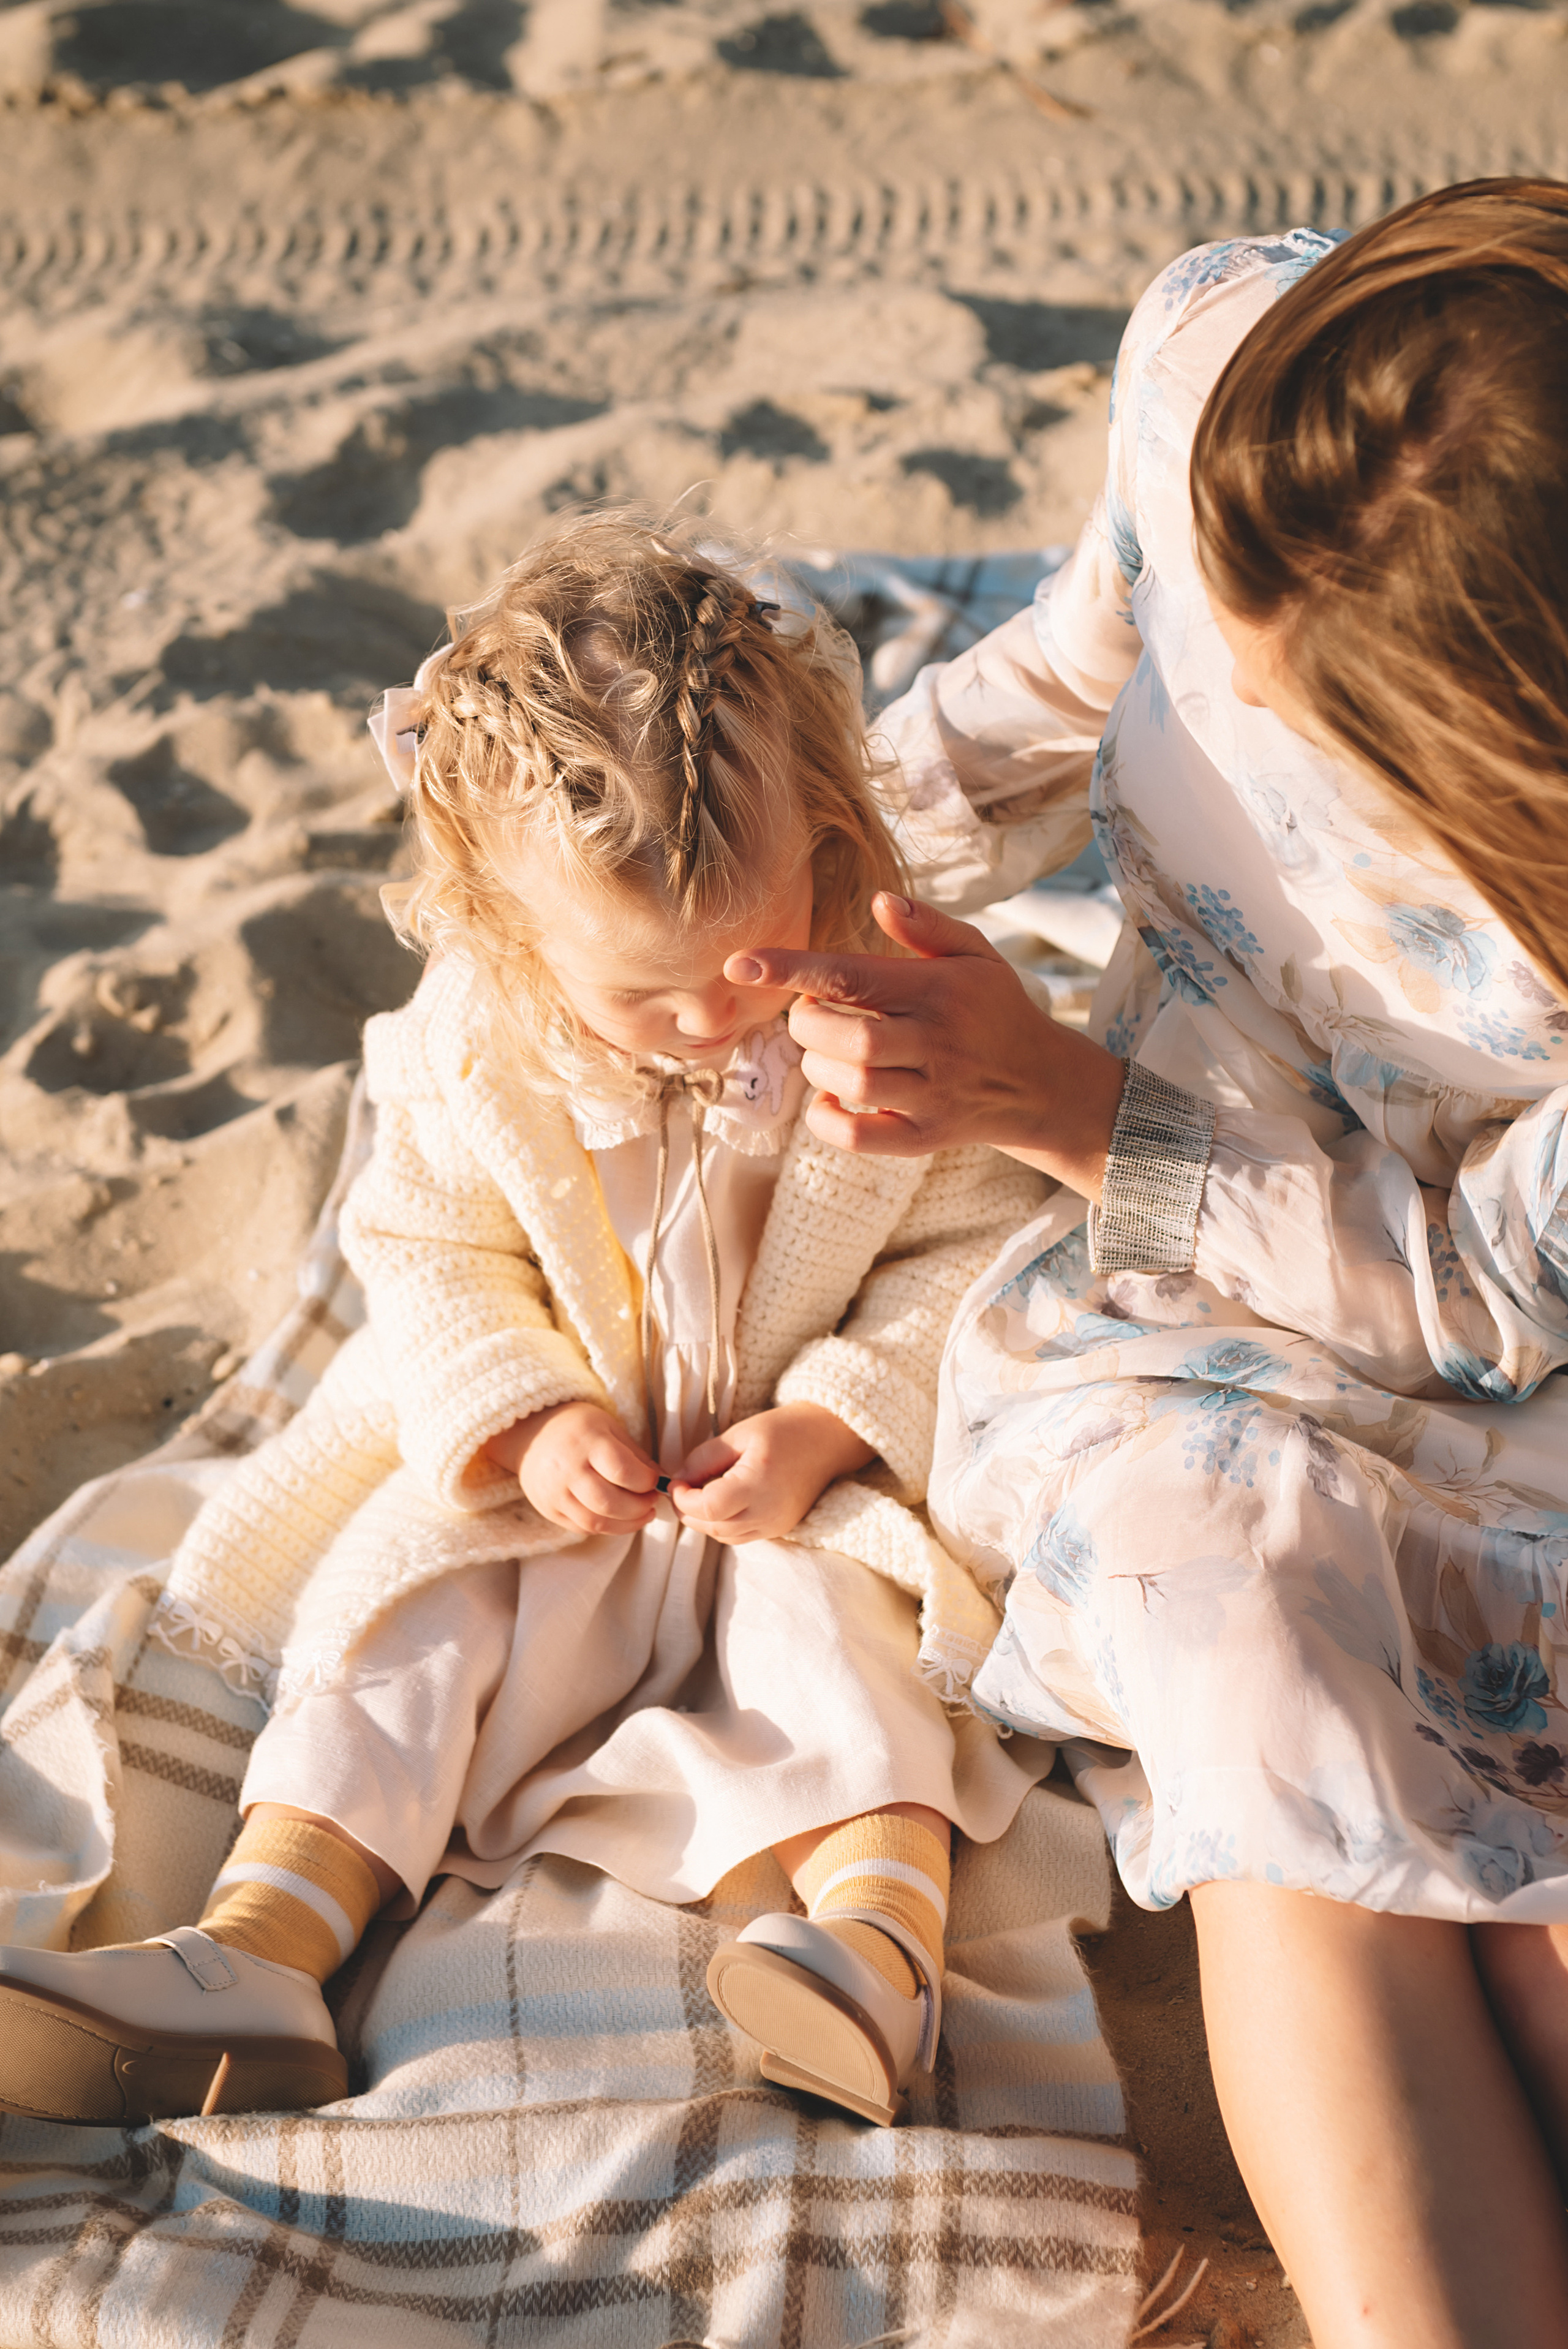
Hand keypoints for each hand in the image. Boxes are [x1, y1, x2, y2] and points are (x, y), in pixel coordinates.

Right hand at [484, 1401, 658, 1536]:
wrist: (530, 1433)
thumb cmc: (577, 1427)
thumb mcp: (609, 1427)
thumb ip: (635, 1455)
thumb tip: (660, 1480)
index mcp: (587, 1441)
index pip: (622, 1471)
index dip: (646, 1482)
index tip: (656, 1482)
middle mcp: (567, 1469)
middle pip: (610, 1503)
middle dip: (639, 1508)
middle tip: (651, 1502)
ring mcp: (554, 1492)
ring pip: (596, 1522)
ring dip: (627, 1524)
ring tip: (641, 1514)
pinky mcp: (547, 1509)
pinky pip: (582, 1527)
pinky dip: (606, 1527)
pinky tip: (618, 1518)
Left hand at [669, 1403, 874, 1543]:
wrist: (827, 1440)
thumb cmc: (783, 1430)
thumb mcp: (738, 1434)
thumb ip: (703, 1459)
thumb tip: (678, 1482)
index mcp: (759, 1481)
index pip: (709, 1508)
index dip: (683, 1500)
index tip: (675, 1483)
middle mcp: (769, 1511)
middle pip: (713, 1527)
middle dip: (688, 1512)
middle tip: (681, 1489)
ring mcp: (776, 1524)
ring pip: (724, 1537)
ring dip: (703, 1521)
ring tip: (698, 1495)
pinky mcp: (780, 1529)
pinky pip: (740, 1536)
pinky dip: (722, 1525)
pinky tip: (721, 1503)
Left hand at [726, 891, 1126, 1200]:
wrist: (1041, 1083)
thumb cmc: (993, 1010)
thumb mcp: (975, 955)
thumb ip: (927, 926)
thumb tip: (879, 900)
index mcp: (938, 991)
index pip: (851, 976)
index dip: (790, 968)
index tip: (739, 964)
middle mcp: (936, 1043)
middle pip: (848, 1037)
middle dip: (807, 1024)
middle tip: (811, 1015)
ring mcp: (931, 1094)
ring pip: (853, 1084)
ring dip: (819, 1068)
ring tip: (826, 1052)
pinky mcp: (924, 1136)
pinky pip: (862, 1137)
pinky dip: (830, 1120)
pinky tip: (832, 1099)